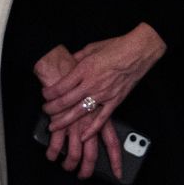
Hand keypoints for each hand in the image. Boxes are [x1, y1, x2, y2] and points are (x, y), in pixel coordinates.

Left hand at [41, 24, 167, 173]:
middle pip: (65, 101)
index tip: (45, 95)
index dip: (49, 93)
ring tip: (54, 126)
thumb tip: (69, 61)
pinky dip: (91, 130)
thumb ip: (78, 57)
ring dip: (64, 121)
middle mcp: (91, 84)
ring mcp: (103, 94)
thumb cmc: (117, 47)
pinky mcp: (114, 101)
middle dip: (51, 109)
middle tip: (46, 111)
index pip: (60, 86)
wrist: (139, 51)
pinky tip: (82, 137)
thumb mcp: (91, 48)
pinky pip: (101, 119)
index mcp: (84, 69)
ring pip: (78, 112)